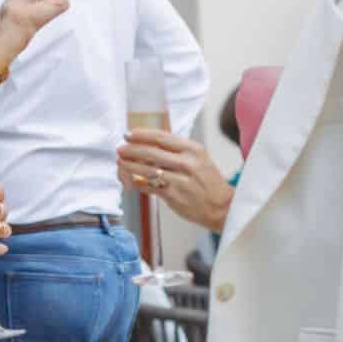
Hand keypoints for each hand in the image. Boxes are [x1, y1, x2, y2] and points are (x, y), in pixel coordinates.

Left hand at [117, 128, 232, 231]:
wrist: (221, 207)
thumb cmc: (208, 182)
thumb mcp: (199, 159)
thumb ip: (177, 151)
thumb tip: (150, 144)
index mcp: (193, 150)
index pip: (162, 137)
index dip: (142, 135)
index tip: (129, 134)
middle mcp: (187, 163)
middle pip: (151, 152)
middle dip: (132, 149)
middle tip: (120, 149)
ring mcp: (180, 180)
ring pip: (147, 170)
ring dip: (130, 165)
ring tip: (121, 162)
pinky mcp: (173, 196)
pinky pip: (149, 186)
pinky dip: (137, 182)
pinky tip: (131, 180)